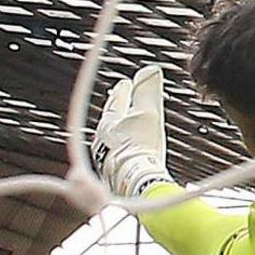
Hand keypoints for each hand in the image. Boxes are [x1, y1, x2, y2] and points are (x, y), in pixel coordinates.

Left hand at [91, 65, 171, 198]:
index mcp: (108, 124)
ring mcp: (108, 161)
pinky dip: (125, 152)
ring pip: (112, 141)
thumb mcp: (148, 114)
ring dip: (120, 133)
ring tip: (128, 129)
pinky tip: (132, 157)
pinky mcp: (116, 177)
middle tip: (123, 104)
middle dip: (118, 112)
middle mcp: (103, 142)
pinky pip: (119, 159)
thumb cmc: (138, 150)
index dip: (123, 92)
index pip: (115, 103)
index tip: (126, 83)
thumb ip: (148, 91)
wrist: (135, 184)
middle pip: (111, 122)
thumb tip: (150, 71)